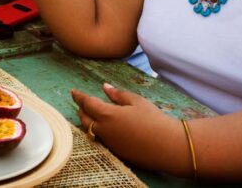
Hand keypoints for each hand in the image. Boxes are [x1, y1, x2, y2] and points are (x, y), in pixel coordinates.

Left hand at [72, 83, 190, 174]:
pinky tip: (107, 128)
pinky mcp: (117, 153)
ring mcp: (110, 143)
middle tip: (81, 103)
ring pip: (91, 131)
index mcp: (107, 114)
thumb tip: (105, 87)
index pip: (87, 103)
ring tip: (91, 114)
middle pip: (84, 119)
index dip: (78, 97)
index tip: (73, 92)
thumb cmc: (154, 119)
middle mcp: (104, 130)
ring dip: (88, 122)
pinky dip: (100, 132)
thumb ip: (118, 95)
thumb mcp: (136, 101)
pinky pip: (102, 140)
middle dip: (81, 109)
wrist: (168, 145)